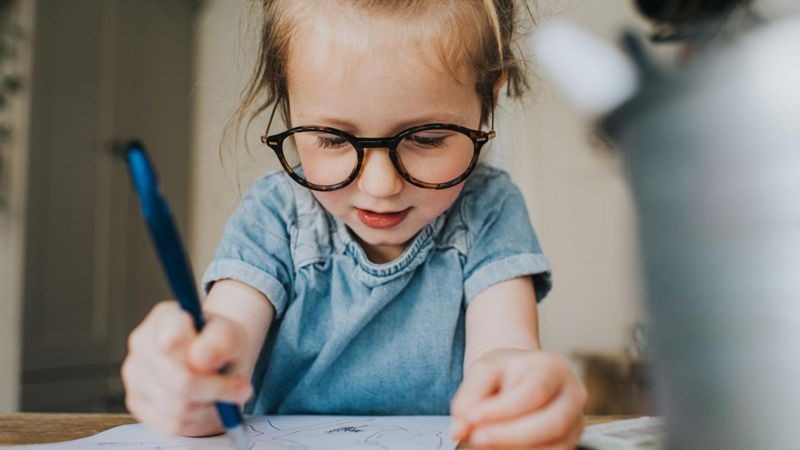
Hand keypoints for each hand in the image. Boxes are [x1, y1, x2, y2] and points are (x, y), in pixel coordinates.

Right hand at [121, 301, 252, 436]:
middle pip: (179, 381)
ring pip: (176, 406)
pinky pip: (169, 423)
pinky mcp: (136, 402)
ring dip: (207, 405)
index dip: (201, 355)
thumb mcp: (232, 336)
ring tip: (221, 394)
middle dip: (215, 389)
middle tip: (241, 389)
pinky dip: (195, 420)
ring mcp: (134, 373)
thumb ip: (221, 340)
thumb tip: (201, 358)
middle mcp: (142, 342)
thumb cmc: (220, 345)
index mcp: (165, 317)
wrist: (213, 362)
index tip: (223, 366)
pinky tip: (204, 405)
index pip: (173, 338)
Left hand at [450, 349, 586, 448]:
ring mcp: (575, 421)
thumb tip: (460, 428)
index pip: (534, 391)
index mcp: (554, 367)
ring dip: (518, 448)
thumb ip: (470, 395)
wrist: (521, 377)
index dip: (503, 409)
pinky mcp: (569, 441)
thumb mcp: (484, 371)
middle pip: (552, 422)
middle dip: (511, 435)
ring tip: (484, 444)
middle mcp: (573, 395)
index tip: (472, 417)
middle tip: (477, 438)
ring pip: (557, 445)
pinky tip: (501, 449)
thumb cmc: (505, 372)